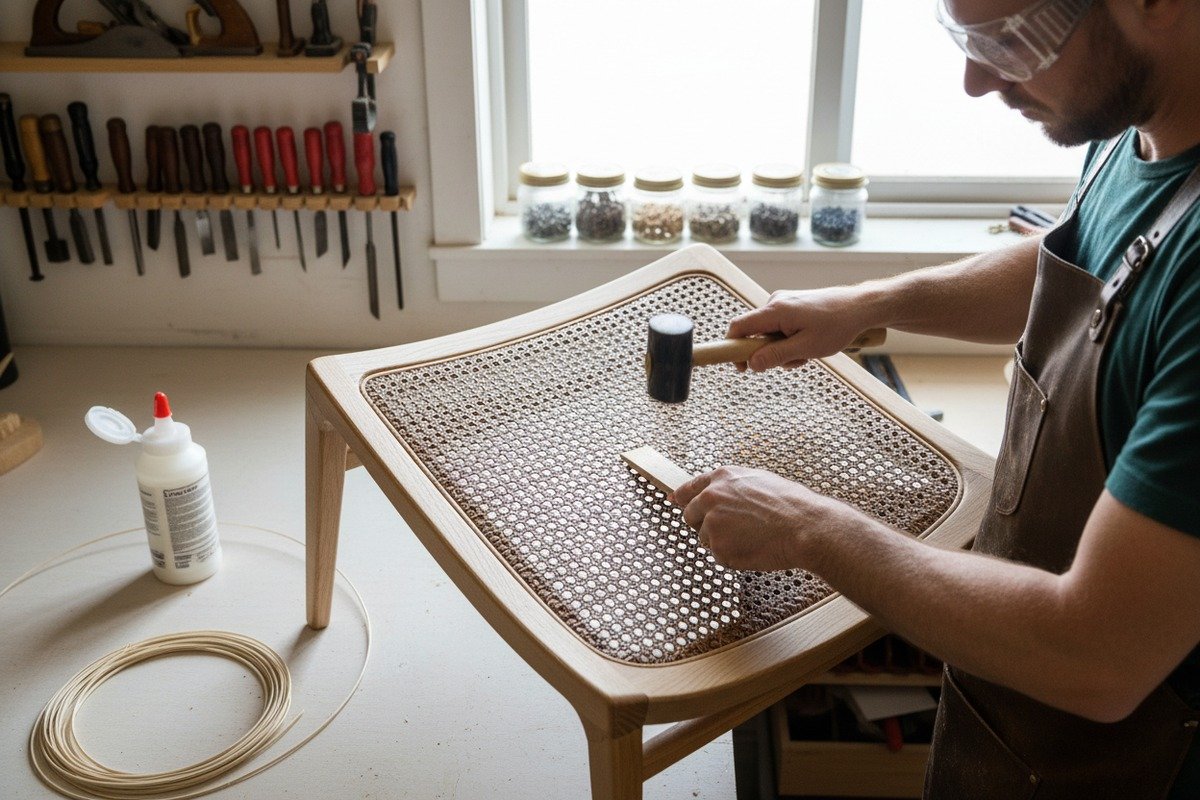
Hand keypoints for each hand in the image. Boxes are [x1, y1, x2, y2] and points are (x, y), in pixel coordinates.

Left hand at [669, 466, 844, 571]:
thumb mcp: (758, 480)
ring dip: (723, 542)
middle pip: (690, 516)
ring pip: (706, 539)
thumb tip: (715, 490)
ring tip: (752, 537)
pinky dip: (733, 557)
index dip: (681, 497)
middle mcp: (711, 498)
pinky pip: (719, 557)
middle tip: (731, 530)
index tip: (674, 501)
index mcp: (722, 478)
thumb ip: (731, 486)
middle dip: (704, 525)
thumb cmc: (790, 505)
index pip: (688, 489)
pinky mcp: (718, 546)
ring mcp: (712, 523)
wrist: (805, 526)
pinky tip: (754, 548)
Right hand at [727, 287, 876, 370]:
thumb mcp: (806, 348)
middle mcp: (776, 302)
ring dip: (784, 348)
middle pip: (756, 333)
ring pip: (771, 333)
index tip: (740, 366)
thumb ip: (776, 356)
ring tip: (809, 351)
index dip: (733, 348)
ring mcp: (785, 302)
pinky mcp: (794, 305)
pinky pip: (782, 327)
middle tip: (793, 361)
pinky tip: (811, 343)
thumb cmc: (837, 325)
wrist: (861, 306)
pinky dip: (791, 339)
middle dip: (769, 352)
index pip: (739, 327)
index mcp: (775, 310)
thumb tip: (752, 364)